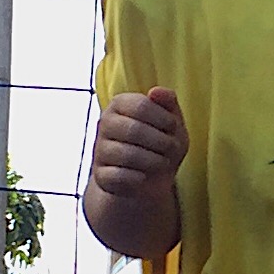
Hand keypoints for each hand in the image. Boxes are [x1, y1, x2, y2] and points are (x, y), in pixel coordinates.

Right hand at [91, 88, 187, 203]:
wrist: (147, 182)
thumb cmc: (160, 144)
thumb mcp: (171, 122)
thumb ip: (167, 102)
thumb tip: (156, 91)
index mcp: (119, 104)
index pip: (141, 105)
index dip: (165, 119)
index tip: (173, 128)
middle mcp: (105, 124)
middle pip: (134, 130)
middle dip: (162, 142)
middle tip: (172, 149)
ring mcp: (100, 150)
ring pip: (128, 155)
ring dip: (154, 161)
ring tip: (161, 162)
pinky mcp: (101, 175)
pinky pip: (120, 176)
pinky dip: (139, 178)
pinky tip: (144, 176)